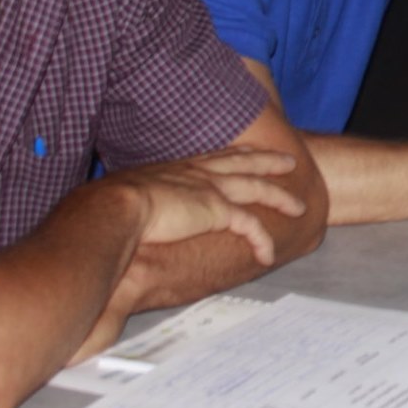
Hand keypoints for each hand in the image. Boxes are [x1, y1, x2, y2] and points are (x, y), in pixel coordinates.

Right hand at [104, 148, 306, 268]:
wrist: (112, 211)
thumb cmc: (107, 209)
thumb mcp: (125, 200)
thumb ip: (134, 208)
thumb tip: (121, 225)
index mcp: (177, 168)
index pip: (213, 157)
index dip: (234, 154)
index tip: (248, 151)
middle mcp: (198, 173)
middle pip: (244, 162)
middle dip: (268, 160)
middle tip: (289, 160)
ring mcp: (211, 189)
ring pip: (258, 189)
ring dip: (281, 198)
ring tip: (300, 206)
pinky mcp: (218, 211)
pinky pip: (251, 226)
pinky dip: (262, 241)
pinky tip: (268, 256)